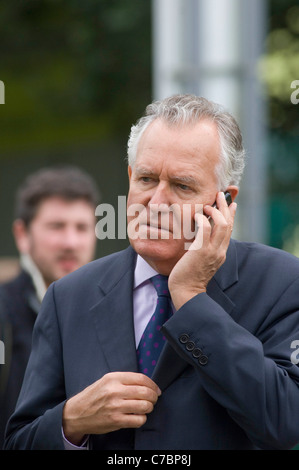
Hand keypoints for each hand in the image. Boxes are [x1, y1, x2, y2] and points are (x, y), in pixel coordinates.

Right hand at [62, 371, 160, 445]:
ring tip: (146, 407)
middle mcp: (115, 391)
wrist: (77, 413)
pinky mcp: (116, 421)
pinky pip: (138, 420)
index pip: (141, 378)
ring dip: (149, 407)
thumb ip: (124, 380)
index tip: (156, 389)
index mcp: (113, 378)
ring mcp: (115, 406)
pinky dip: (142, 418)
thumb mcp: (106, 381)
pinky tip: (138, 416)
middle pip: (145, 392)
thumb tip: (145, 383)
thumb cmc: (93, 396)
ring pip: (144, 406)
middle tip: (154, 399)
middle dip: (153, 396)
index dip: (152, 384)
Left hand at [168, 192, 236, 309]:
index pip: (230, 230)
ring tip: (208, 205)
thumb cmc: (189, 276)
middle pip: (229, 224)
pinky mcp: (201, 252)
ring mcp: (212, 251)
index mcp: (221, 253)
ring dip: (216, 211)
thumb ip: (204, 247)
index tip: (231, 203)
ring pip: (222, 225)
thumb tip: (200, 234)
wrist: (186, 292)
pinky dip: (202, 220)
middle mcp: (220, 251)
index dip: (231, 215)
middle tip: (220, 195)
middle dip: (225, 207)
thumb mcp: (200, 259)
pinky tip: (197, 216)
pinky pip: (205, 230)